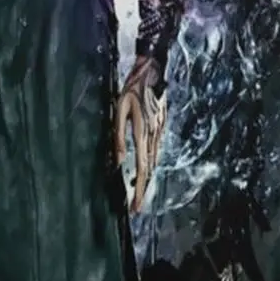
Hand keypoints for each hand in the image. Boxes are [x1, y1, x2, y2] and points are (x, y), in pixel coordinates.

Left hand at [113, 53, 168, 213]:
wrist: (153, 72)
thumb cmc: (132, 89)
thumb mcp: (120, 110)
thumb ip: (118, 136)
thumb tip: (119, 161)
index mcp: (142, 134)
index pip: (142, 170)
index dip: (139, 191)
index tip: (136, 207)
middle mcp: (154, 137)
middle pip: (149, 170)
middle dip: (143, 190)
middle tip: (136, 207)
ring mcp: (160, 132)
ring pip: (153, 161)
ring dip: (146, 178)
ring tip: (137, 192)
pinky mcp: (161, 127)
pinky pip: (155, 151)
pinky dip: (150, 164)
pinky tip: (145, 167)